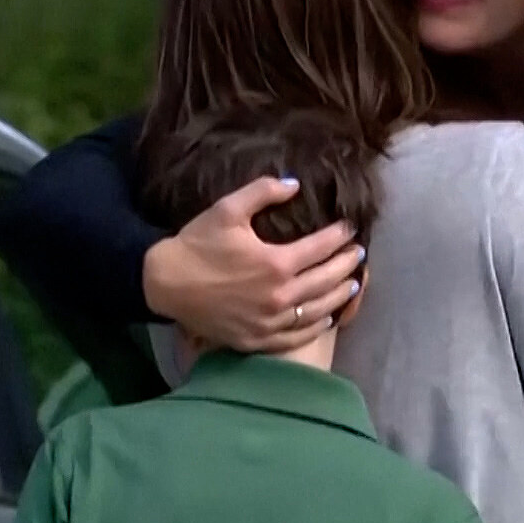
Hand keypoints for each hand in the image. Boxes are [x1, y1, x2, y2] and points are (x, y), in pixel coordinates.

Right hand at [142, 176, 363, 351]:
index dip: (339, 237)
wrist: (164, 283)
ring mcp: (270, 322)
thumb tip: (294, 183)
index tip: (350, 229)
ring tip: (353, 284)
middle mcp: (279, 295)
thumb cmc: (197, 244)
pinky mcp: (257, 339)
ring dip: (340, 296)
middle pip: (326, 280)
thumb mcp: (228, 209)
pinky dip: (316, 327)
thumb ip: (263, 191)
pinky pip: (296, 337)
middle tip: (359, 255)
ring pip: (317, 310)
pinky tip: (327, 317)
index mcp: (276, 262)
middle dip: (347, 265)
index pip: (321, 248)